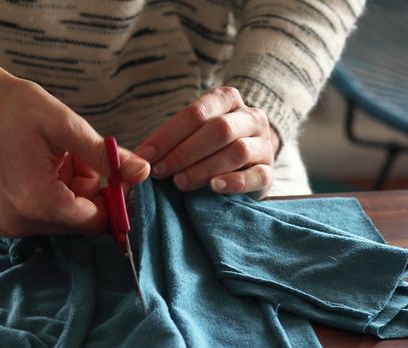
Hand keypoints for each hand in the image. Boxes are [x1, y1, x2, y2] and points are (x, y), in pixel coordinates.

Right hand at [0, 73, 149, 236]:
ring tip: (57, 156)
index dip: (113, 198)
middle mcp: (22, 222)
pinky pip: (46, 215)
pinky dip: (54, 193)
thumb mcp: (65, 125)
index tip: (114, 170)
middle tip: (77, 155)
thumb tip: (142, 172)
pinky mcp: (4, 219)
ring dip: (72, 191)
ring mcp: (10, 224)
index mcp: (37, 201)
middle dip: (90, 191)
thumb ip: (105, 156)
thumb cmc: (12, 107)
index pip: (96, 221)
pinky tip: (44, 165)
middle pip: (80, 221)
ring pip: (65, 218)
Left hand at [135, 86, 278, 194]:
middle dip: (185, 152)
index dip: (168, 135)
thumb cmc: (211, 145)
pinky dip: (234, 182)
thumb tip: (137, 159)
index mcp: (227, 100)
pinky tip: (214, 187)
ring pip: (238, 151)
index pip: (197, 113)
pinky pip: (256, 175)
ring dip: (204, 168)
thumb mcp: (193, 133)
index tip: (145, 156)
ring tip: (181, 182)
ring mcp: (264, 144)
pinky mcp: (270, 171)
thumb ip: (171, 141)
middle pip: (219, 130)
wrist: (250, 158)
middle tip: (161, 171)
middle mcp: (250, 117)